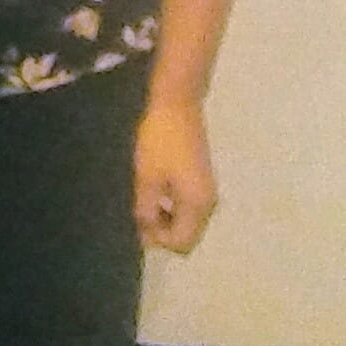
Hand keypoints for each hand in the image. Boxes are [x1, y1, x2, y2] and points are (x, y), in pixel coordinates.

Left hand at [134, 98, 218, 253]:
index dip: (157, 240)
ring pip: (185, 219)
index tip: (136, 223)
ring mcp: (206, 189)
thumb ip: (147, 210)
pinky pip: (186, 205)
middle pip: (186, 234)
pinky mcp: (200, 178)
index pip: (182, 242)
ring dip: (164, 217)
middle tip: (136, 214)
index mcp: (198, 204)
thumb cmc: (159, 140)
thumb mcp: (147, 178)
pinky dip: (169, 205)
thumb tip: (146, 234)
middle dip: (161, 231)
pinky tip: (151, 191)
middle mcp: (208, 202)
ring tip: (141, 201)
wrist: (177, 103)